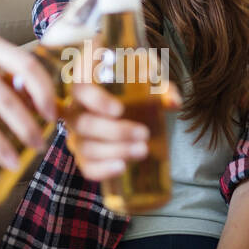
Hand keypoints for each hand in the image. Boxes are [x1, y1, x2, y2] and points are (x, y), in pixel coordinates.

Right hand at [64, 79, 181, 180]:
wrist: (131, 104)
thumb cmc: (136, 84)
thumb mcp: (149, 78)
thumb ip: (161, 88)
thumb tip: (173, 103)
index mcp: (86, 83)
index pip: (81, 88)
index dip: (96, 101)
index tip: (119, 110)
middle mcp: (76, 108)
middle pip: (84, 123)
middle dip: (115, 132)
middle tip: (144, 134)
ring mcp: (77, 133)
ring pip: (86, 147)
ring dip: (115, 151)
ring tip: (142, 150)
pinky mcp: (84, 154)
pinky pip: (86, 166)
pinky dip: (102, 170)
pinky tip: (122, 167)